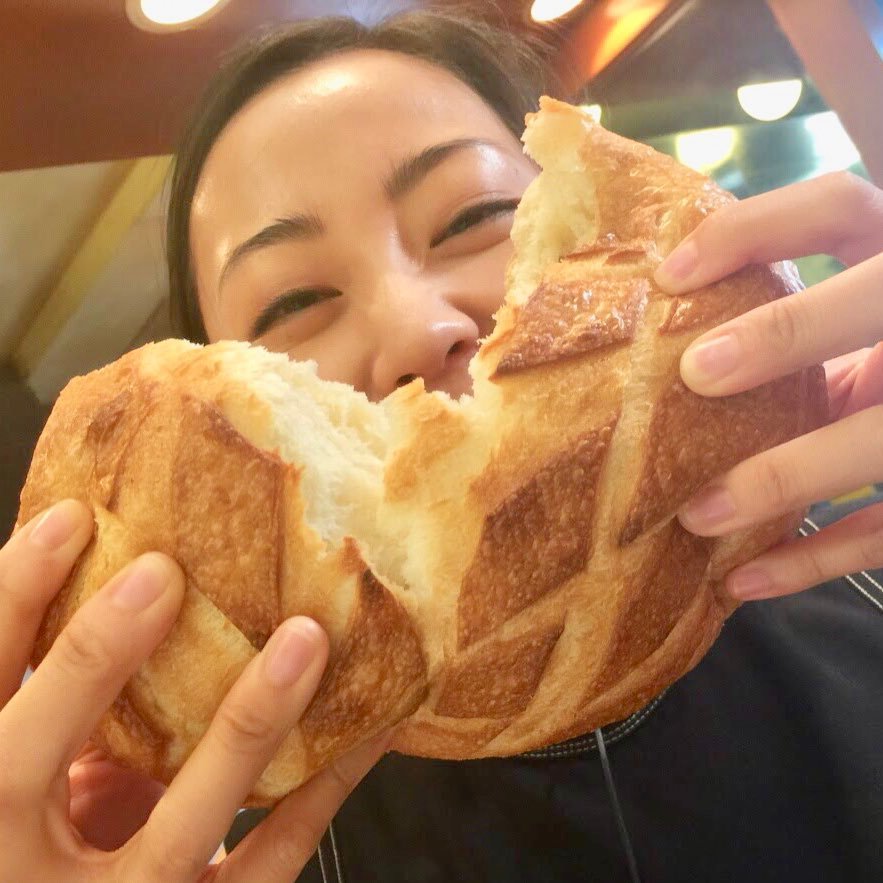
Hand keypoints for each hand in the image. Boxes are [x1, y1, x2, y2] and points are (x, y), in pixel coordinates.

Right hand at [0, 499, 388, 881]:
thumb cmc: (48, 851)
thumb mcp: (36, 791)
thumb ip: (66, 717)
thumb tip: (125, 591)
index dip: (10, 600)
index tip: (70, 518)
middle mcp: (21, 870)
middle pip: (26, 762)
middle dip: (88, 656)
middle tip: (158, 572)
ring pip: (180, 821)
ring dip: (247, 722)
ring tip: (303, 640)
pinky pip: (267, 860)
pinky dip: (322, 789)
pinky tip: (365, 731)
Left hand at [653, 171, 882, 599]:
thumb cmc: (860, 350)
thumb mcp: (846, 316)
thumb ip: (781, 311)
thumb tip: (647, 317)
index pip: (837, 207)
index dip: (753, 230)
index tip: (665, 276)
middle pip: (875, 303)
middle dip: (789, 333)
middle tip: (696, 374)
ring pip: (879, 438)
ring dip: (788, 477)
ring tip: (697, 516)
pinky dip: (818, 559)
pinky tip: (745, 582)